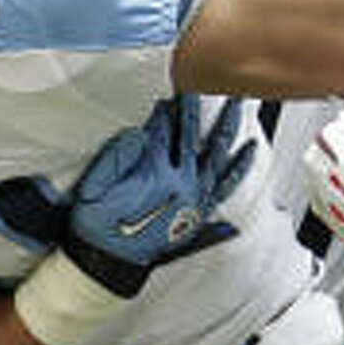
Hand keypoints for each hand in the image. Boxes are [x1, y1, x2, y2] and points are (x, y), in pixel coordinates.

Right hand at [64, 97, 254, 296]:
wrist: (107, 263)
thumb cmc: (98, 226)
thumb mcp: (94, 189)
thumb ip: (116, 158)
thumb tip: (138, 132)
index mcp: (156, 175)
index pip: (164, 131)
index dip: (166, 109)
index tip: (173, 88)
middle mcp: (182, 185)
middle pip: (194, 137)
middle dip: (198, 108)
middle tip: (207, 81)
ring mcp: (194, 198)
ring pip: (217, 156)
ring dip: (227, 128)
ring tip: (238, 104)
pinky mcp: (198, 211)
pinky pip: (226, 186)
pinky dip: (239, 168)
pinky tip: (249, 150)